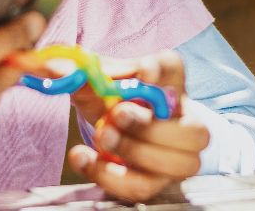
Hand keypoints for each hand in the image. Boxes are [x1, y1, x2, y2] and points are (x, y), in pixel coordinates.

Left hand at [61, 50, 208, 201]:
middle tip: (117, 115)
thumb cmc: (109, 97)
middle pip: (194, 131)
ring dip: (135, 152)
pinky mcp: (157, 181)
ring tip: (102, 137)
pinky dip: (110, 175)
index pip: (174, 69)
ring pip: (178, 165)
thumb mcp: (93, 80)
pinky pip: (143, 187)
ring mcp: (176, 155)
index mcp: (167, 81)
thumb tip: (60, 72)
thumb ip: (78, 73)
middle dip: (152, 126)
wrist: (106, 124)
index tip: (142, 71)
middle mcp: (183, 119)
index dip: (161, 71)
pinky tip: (85, 158)